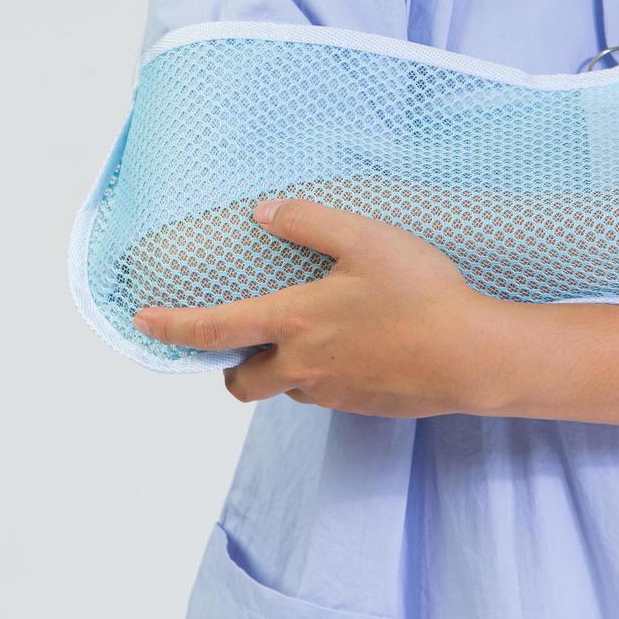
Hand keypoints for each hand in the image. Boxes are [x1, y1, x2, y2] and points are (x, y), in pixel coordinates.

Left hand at [132, 198, 516, 416]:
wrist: (474, 358)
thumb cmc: (422, 295)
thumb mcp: (365, 240)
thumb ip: (308, 221)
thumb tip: (264, 212)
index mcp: (294, 323)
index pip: (213, 330)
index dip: (172, 327)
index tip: (143, 323)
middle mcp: (302, 368)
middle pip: (242, 382)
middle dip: (229, 365)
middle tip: (238, 338)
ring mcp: (332, 393)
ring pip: (284, 387)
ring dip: (279, 366)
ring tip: (306, 332)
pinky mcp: (361, 406)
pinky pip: (322, 392)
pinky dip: (318, 373)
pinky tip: (352, 346)